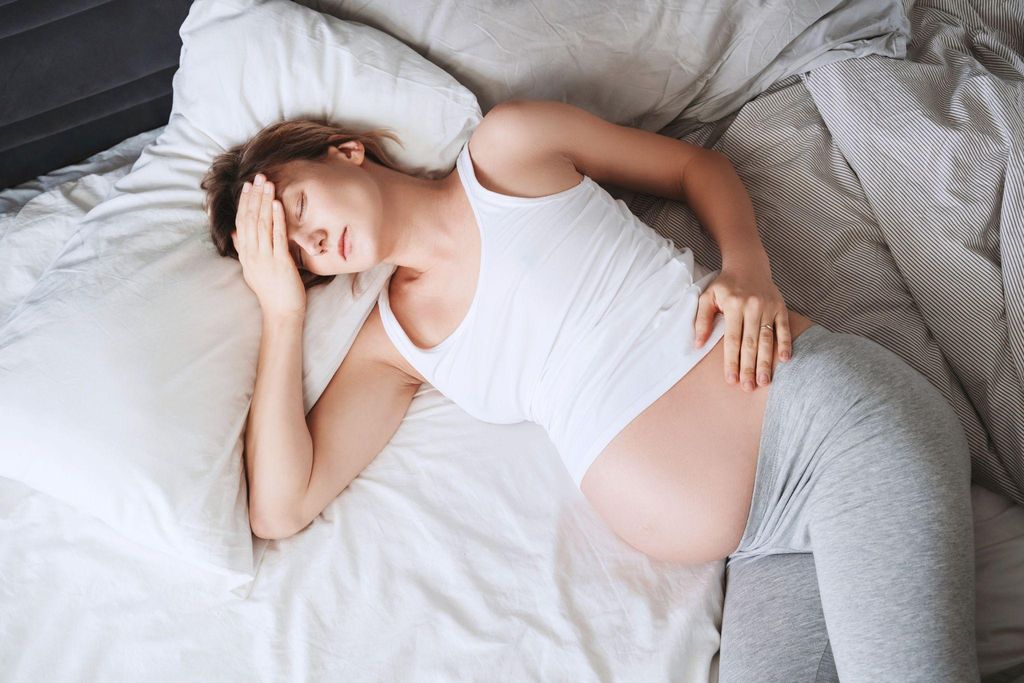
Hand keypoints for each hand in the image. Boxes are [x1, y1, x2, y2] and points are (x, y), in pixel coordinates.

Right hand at [232, 173, 306, 319]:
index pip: (242, 222)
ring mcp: (264, 257)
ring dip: (264, 201)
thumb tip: (235, 232)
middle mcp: (251, 253)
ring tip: (267, 183)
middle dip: (254, 196)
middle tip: (258, 176)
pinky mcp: (279, 262)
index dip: (244, 202)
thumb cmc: (271, 292)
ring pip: (261, 224)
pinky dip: (276, 218)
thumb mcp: (252, 269)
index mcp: (245, 254)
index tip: (247, 186)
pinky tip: (277, 203)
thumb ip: (243, 249)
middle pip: (250, 219)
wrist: (281, 313)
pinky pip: (276, 236)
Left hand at [693, 264, 791, 390]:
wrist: (748, 264)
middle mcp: (752, 307)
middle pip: (751, 343)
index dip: (732, 361)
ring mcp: (769, 307)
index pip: (732, 340)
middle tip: (748, 387)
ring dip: (766, 362)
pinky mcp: (781, 306)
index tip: (731, 380)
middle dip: (749, 367)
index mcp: (733, 305)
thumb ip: (702, 320)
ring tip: (764, 381)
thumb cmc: (725, 285)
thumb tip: (697, 344)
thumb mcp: (707, 297)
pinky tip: (785, 360)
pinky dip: (785, 343)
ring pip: (767, 339)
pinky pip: (783, 327)